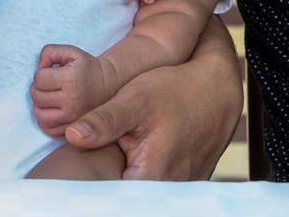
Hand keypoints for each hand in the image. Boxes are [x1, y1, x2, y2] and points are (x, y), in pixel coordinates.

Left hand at [31, 44, 121, 133]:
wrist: (107, 84)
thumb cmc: (85, 67)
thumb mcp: (71, 52)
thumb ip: (50, 52)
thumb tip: (39, 66)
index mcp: (71, 79)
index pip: (39, 78)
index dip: (40, 73)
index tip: (50, 72)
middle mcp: (71, 100)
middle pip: (37, 96)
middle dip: (38, 88)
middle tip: (47, 85)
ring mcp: (72, 117)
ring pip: (40, 115)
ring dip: (39, 105)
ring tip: (47, 98)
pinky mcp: (72, 127)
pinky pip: (48, 129)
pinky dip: (44, 121)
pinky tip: (50, 110)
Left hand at [61, 21, 241, 180]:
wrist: (216, 91)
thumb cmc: (175, 92)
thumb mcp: (135, 98)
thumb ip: (104, 120)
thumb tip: (73, 135)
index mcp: (153, 174)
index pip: (112, 197)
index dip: (93, 189)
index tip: (78, 179)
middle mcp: (168, 189)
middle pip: (127, 196)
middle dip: (106, 183)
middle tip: (92, 168)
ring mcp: (178, 189)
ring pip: (140, 193)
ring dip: (123, 180)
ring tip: (112, 161)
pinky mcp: (183, 184)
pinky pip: (155, 188)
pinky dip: (139, 177)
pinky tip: (130, 160)